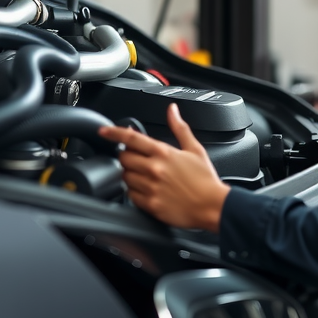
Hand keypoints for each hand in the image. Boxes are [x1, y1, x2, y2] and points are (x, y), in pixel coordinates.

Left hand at [98, 103, 230, 230]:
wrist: (213, 206)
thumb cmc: (206, 179)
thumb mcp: (195, 149)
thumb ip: (180, 128)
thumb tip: (172, 110)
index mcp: (164, 152)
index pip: (131, 139)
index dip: (113, 133)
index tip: (103, 131)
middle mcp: (155, 169)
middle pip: (124, 158)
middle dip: (127, 157)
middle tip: (138, 160)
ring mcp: (151, 187)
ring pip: (125, 177)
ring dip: (130, 175)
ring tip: (145, 177)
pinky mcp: (151, 205)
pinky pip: (131, 195)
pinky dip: (134, 192)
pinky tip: (146, 190)